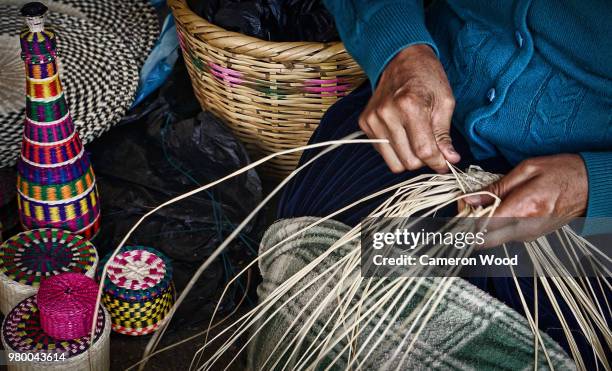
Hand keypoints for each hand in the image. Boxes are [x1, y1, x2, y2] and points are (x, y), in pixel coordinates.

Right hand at [360, 44, 459, 173]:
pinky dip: (395, 149)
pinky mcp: (365, 123)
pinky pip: (382, 152)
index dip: (438, 162)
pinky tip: (403, 133)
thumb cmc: (426, 77)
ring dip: (409, 157)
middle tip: (432, 148)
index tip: (446, 164)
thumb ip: (444, 135)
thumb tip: (450, 159)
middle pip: (408, 161)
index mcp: (410, 106)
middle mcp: (387, 113)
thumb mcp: (444, 102)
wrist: (401, 59)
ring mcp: (373, 119)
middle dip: (424, 160)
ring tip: (417, 141)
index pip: (424, 151)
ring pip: (394, 162)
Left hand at [464, 154, 588, 245]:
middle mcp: (525, 229)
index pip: (481, 227)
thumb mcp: (526, 170)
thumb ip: (495, 187)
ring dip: (481, 225)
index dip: (465, 217)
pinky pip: (504, 235)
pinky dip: (494, 225)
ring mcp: (529, 236)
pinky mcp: (531, 237)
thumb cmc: (561, 172)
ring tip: (483, 203)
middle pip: (483, 241)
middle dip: (468, 226)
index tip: (462, 203)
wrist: (591, 186)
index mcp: (523, 210)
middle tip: (468, 206)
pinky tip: (498, 208)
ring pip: (492, 239)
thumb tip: (469, 198)